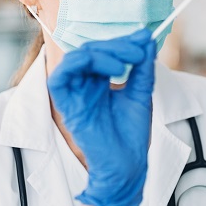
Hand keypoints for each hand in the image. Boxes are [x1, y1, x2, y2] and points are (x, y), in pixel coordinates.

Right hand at [47, 29, 156, 205]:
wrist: (128, 166)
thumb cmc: (131, 135)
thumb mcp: (141, 93)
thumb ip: (142, 67)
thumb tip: (146, 39)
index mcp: (98, 81)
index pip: (103, 50)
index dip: (122, 41)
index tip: (144, 38)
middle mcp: (84, 85)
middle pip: (90, 50)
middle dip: (115, 45)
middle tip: (139, 50)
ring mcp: (74, 95)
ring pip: (75, 59)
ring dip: (101, 53)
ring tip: (125, 63)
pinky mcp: (67, 106)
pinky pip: (59, 78)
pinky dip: (78, 64)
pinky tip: (109, 68)